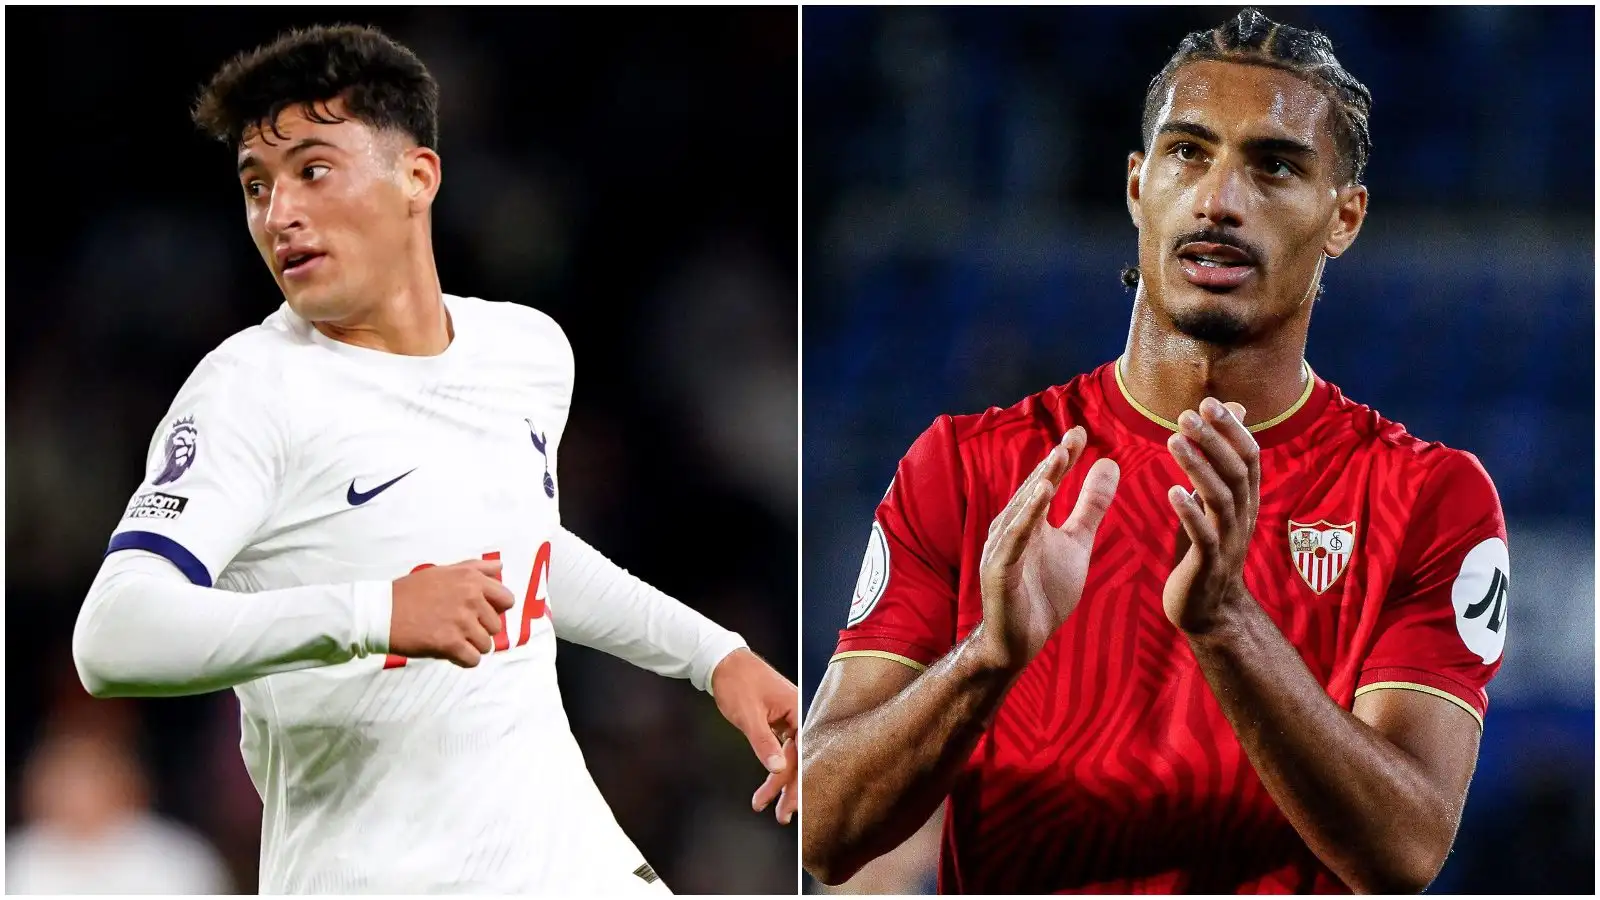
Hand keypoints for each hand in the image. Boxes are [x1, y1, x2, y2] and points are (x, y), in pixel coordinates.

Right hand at [389, 559, 515, 666]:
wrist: (381, 612)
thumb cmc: (411, 591)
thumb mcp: (444, 571)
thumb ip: (475, 568)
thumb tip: (501, 567)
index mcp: (471, 579)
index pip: (508, 600)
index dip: (495, 609)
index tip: (479, 613)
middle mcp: (471, 598)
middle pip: (496, 626)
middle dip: (480, 630)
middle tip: (458, 627)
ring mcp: (461, 621)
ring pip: (487, 645)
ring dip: (471, 646)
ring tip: (451, 638)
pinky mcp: (450, 643)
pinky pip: (473, 660)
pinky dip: (463, 660)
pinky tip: (449, 652)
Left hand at [711, 648, 799, 824]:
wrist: (722, 660)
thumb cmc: (736, 681)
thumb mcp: (748, 715)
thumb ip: (764, 742)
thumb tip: (777, 769)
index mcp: (796, 709)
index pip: (801, 752)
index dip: (794, 781)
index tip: (786, 804)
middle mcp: (796, 714)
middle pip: (799, 758)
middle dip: (789, 788)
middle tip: (782, 816)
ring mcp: (787, 718)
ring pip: (789, 756)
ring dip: (779, 781)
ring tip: (767, 805)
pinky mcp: (777, 721)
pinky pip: (781, 749)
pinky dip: (774, 766)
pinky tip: (769, 783)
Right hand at [974, 426, 1119, 670]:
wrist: (1020, 640)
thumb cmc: (1044, 591)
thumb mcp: (1077, 543)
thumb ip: (1091, 506)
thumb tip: (1110, 464)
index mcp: (1030, 519)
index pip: (1049, 481)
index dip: (1065, 458)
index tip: (1082, 432)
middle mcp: (1011, 526)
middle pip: (1034, 489)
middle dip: (1054, 462)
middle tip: (1073, 436)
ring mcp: (1002, 547)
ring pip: (1022, 509)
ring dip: (1039, 483)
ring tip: (1058, 458)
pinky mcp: (998, 568)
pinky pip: (1013, 539)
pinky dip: (1025, 517)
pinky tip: (1040, 497)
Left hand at [1163, 398, 1256, 633]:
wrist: (1210, 609)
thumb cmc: (1208, 549)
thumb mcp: (1217, 504)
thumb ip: (1221, 463)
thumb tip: (1232, 414)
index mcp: (1246, 501)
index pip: (1249, 457)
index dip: (1232, 429)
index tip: (1210, 402)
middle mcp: (1242, 517)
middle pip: (1236, 471)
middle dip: (1214, 440)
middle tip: (1187, 413)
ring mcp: (1228, 541)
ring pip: (1221, 498)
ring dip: (1198, 468)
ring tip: (1174, 441)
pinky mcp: (1208, 564)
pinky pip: (1204, 535)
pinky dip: (1191, 512)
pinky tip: (1173, 492)